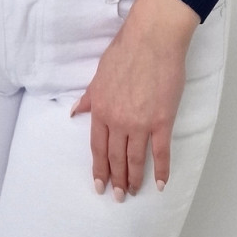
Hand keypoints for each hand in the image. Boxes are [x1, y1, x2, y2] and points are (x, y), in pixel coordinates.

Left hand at [70, 0, 197, 198]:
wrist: (152, 40)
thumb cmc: (125, 51)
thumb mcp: (99, 75)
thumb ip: (89, 98)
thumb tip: (75, 112)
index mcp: (101, 109)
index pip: (97, 147)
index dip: (99, 168)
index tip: (99, 184)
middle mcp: (118, 120)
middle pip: (115, 157)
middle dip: (116, 179)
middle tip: (118, 196)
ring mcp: (140, 123)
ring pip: (135, 159)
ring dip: (134, 178)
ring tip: (134, 192)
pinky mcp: (162, 120)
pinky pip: (160, 152)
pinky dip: (160, 170)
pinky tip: (160, 183)